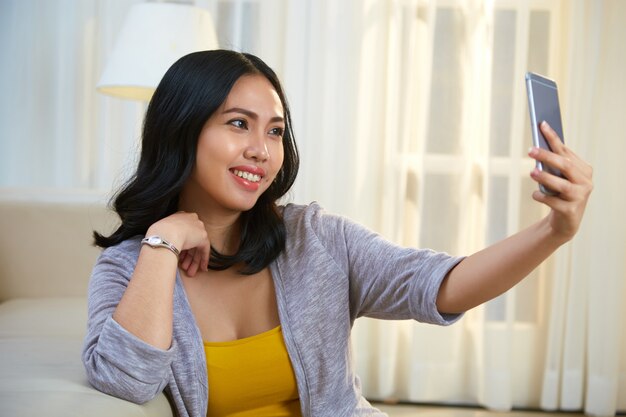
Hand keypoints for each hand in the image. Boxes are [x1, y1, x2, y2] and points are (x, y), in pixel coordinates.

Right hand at [146, 212, 209, 276]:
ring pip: (197, 247)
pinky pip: (205, 250)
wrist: (165, 234)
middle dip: (187, 256)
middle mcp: (191, 220)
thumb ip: (166, 236)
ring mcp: (198, 227)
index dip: (181, 247)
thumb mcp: (160, 231)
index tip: (179, 256)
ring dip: (193, 261)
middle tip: (184, 266)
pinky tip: (202, 268)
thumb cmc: (157, 233)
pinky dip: (203, 259)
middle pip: (191, 241)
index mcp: (180, 216)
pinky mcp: (203, 236)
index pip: (183, 233)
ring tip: (189, 272)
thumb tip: (165, 247)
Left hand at [528, 121, 592, 241]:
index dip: (553, 138)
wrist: (565, 221)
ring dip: (545, 177)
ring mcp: (580, 197)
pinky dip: (542, 197)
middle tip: (531, 150)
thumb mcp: (558, 177)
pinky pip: (554, 202)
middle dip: (547, 156)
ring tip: (532, 173)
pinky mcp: (571, 211)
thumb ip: (552, 165)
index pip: (565, 151)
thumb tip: (537, 147)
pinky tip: (536, 194)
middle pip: (566, 166)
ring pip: (562, 185)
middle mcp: (585, 182)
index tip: (542, 125)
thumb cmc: (560, 194)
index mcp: (583, 169)